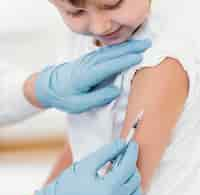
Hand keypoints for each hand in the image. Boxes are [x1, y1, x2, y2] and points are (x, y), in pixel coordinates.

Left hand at [35, 39, 150, 112]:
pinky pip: (104, 51)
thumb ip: (98, 98)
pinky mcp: (88, 59)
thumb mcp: (79, 104)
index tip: (138, 57)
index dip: (124, 61)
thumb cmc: (64, 96)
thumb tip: (115, 91)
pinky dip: (116, 48)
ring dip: (125, 46)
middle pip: (111, 54)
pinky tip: (123, 47)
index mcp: (86, 75)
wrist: (48, 86)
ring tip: (139, 43)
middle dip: (130, 48)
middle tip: (146, 44)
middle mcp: (88, 64)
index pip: (108, 66)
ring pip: (109, 50)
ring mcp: (88, 60)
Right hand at [35, 139, 141, 194]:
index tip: (132, 144)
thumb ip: (106, 153)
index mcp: (108, 189)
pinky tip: (118, 179)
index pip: (128, 166)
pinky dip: (129, 187)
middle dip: (131, 162)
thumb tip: (120, 144)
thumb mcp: (86, 165)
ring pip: (136, 190)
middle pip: (134, 178)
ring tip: (120, 166)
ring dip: (131, 175)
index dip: (131, 152)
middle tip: (123, 153)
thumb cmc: (68, 186)